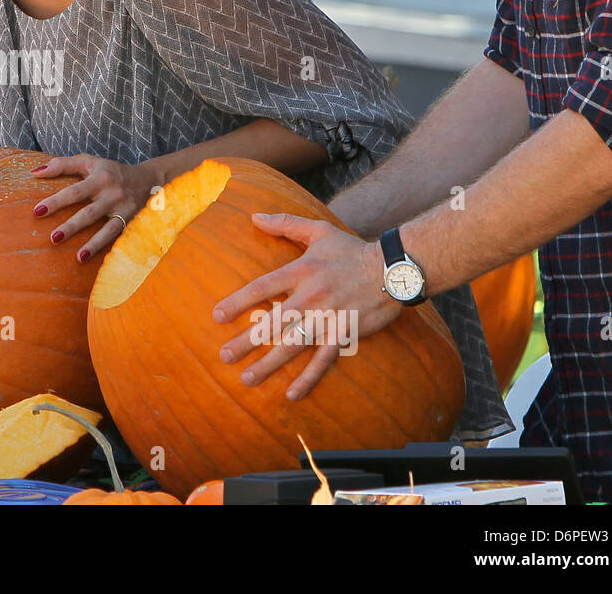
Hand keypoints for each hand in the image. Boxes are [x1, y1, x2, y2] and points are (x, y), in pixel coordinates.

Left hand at [30, 154, 160, 262]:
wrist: (150, 179)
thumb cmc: (111, 171)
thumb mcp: (89, 162)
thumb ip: (62, 165)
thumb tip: (35, 173)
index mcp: (100, 178)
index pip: (74, 191)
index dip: (56, 201)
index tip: (37, 211)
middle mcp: (113, 194)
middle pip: (89, 213)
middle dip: (71, 226)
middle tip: (53, 238)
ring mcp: (124, 209)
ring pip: (107, 229)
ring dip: (93, 244)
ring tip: (78, 257)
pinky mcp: (133, 222)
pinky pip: (120, 237)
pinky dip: (110, 248)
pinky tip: (100, 261)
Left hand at [211, 212, 396, 399]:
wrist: (394, 269)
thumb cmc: (352, 250)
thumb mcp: (318, 231)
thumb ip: (285, 223)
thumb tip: (254, 216)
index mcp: (301, 271)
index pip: (262, 288)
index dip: (238, 302)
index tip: (217, 316)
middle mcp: (311, 296)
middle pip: (272, 322)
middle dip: (246, 341)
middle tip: (224, 356)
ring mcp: (329, 318)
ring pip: (293, 345)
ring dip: (269, 364)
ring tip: (247, 379)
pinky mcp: (345, 334)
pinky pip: (323, 360)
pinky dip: (308, 378)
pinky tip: (291, 394)